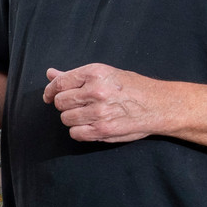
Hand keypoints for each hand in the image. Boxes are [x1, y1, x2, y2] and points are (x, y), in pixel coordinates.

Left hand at [43, 64, 158, 143]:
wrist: (158, 105)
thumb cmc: (132, 87)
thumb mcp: (105, 73)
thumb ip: (75, 76)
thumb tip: (50, 74)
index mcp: (94, 72)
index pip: (59, 83)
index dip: (50, 91)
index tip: (49, 96)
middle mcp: (95, 91)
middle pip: (60, 102)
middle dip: (64, 105)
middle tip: (77, 105)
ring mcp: (99, 112)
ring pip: (66, 119)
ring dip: (72, 119)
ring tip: (87, 115)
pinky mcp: (103, 130)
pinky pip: (76, 133)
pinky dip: (79, 131)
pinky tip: (90, 126)